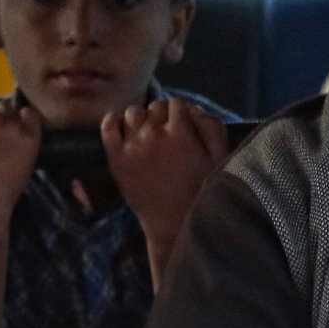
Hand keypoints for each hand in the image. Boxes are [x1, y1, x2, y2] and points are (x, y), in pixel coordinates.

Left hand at [103, 98, 230, 251]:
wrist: (174, 224)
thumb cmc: (201, 192)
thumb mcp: (220, 158)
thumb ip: (211, 126)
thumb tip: (192, 107)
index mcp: (181, 132)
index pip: (178, 103)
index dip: (182, 114)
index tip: (183, 128)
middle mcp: (154, 135)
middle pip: (156, 107)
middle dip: (164, 117)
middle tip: (168, 136)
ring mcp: (132, 146)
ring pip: (133, 112)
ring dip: (142, 119)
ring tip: (149, 136)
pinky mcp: (117, 159)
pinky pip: (108, 126)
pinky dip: (114, 121)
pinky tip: (124, 129)